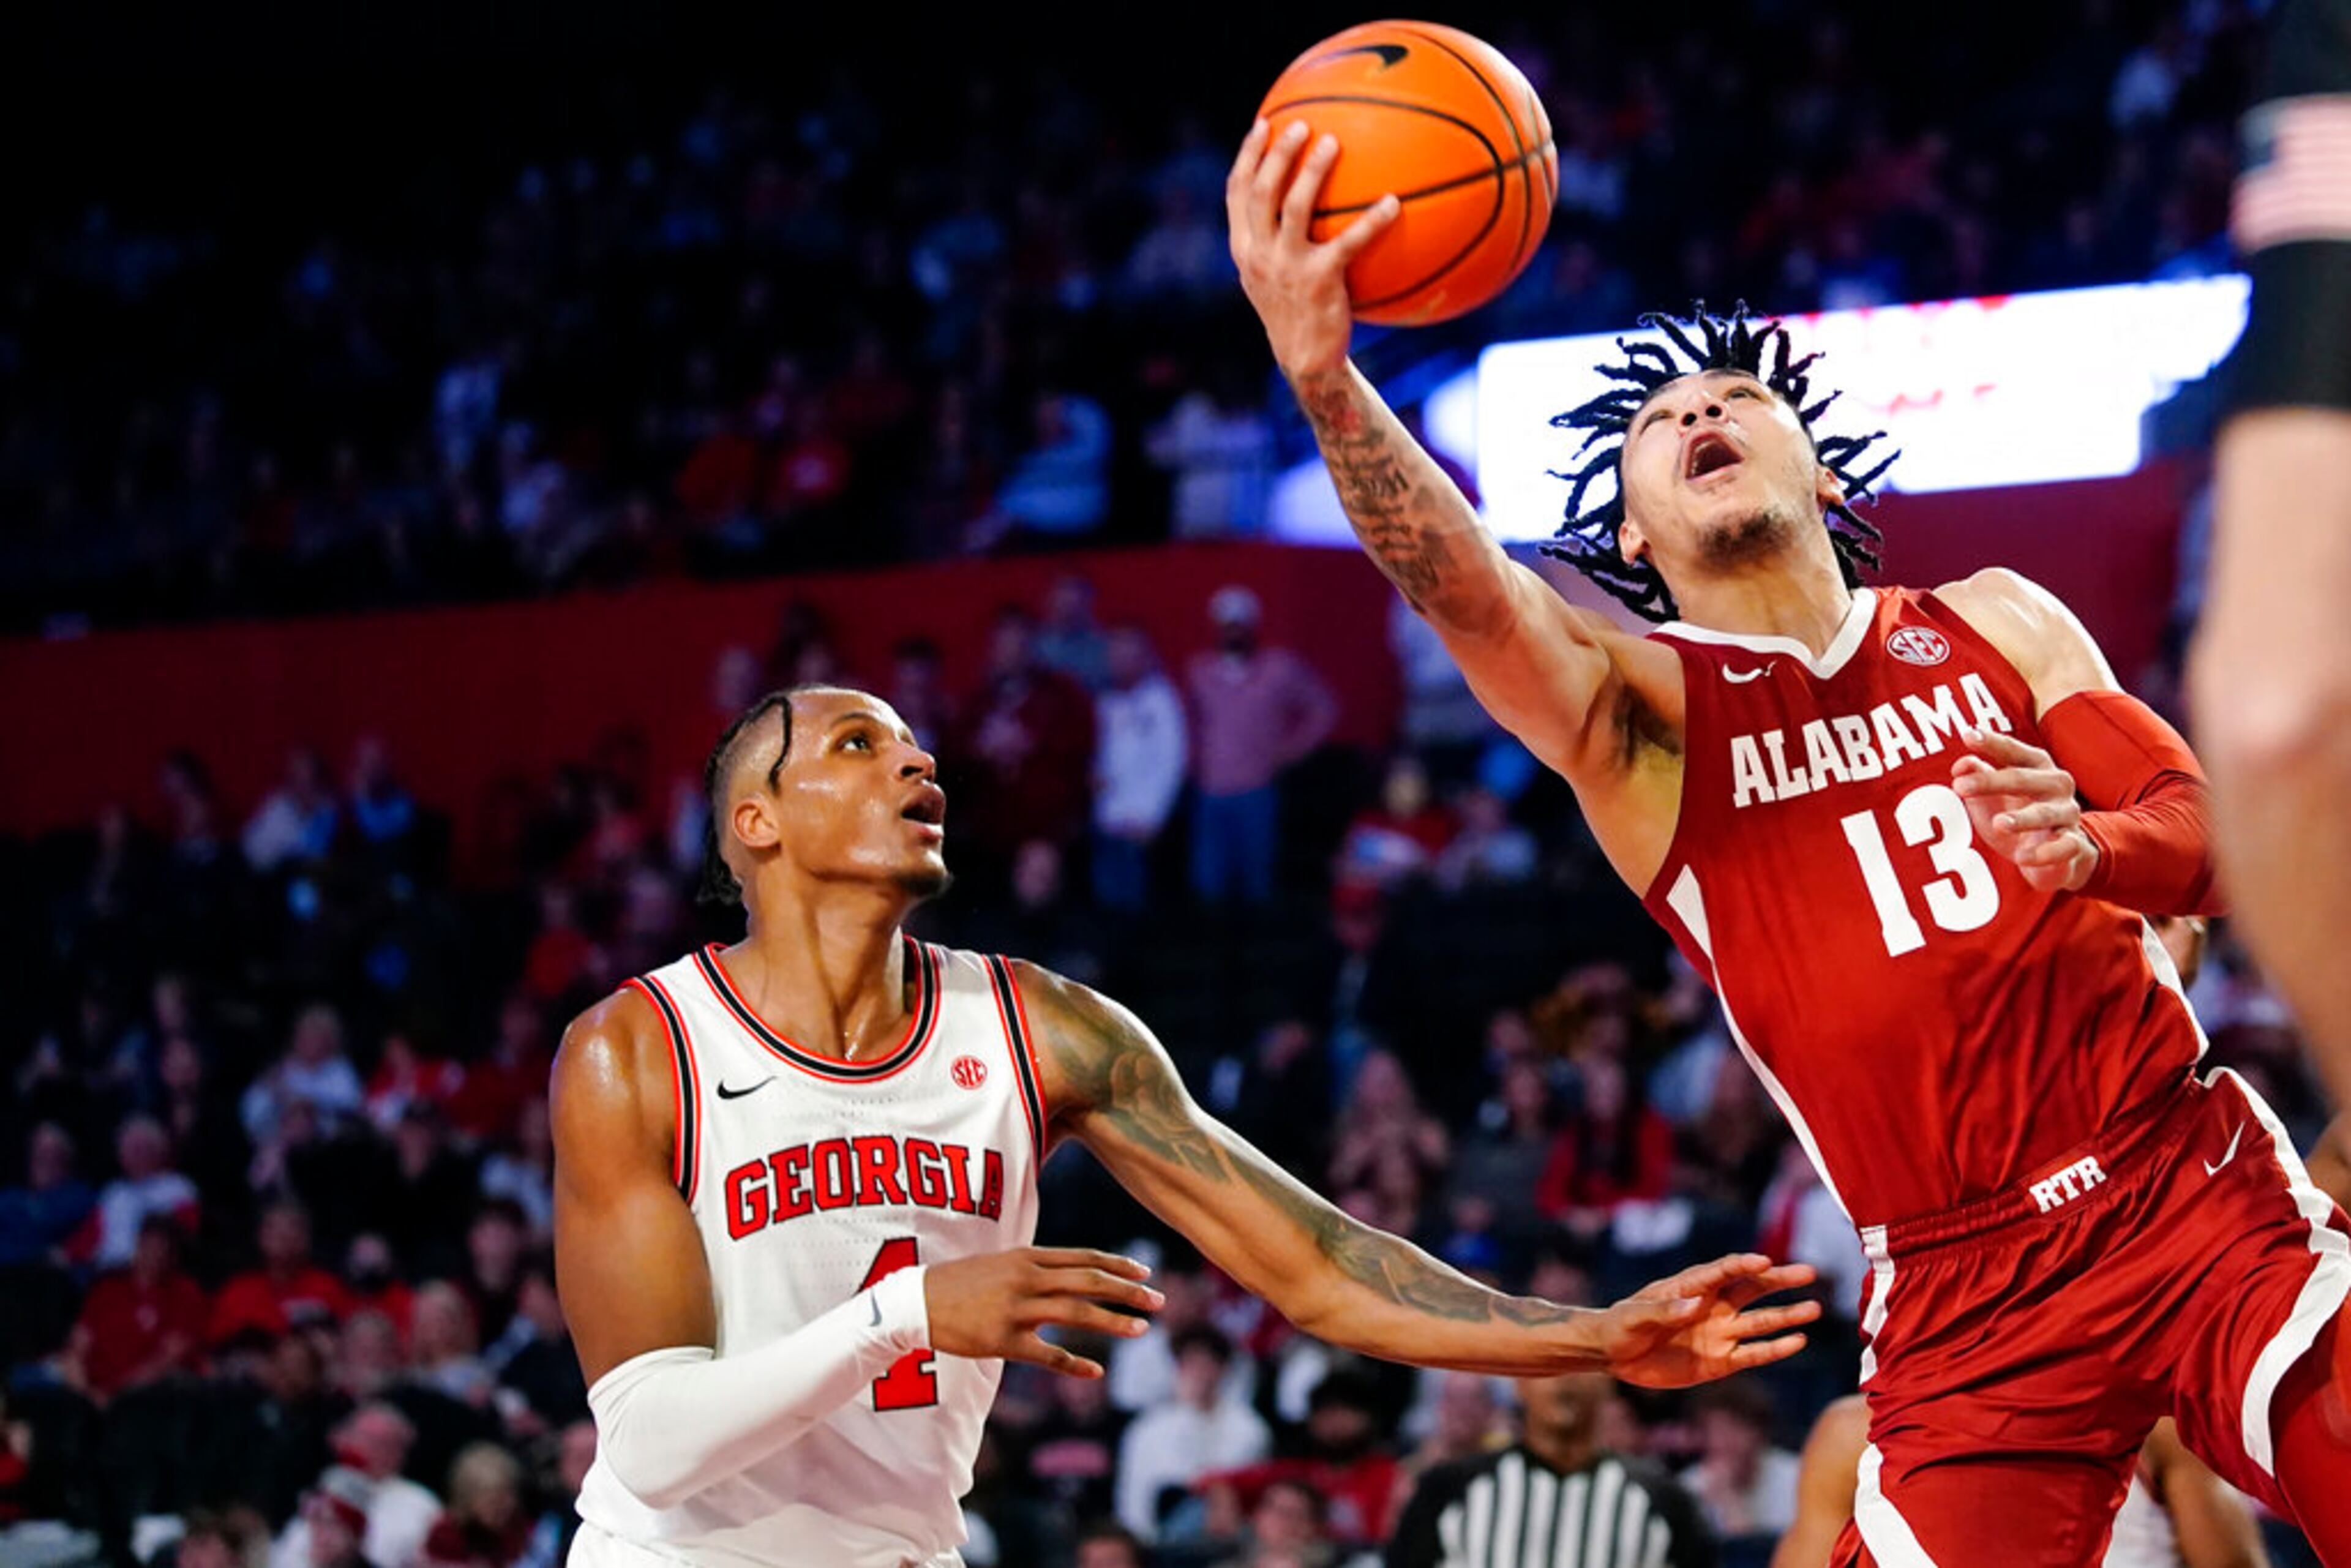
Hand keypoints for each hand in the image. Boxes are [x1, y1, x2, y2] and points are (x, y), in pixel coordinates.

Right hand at [923, 1246, 1162, 1378]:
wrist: (916, 1302)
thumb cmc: (960, 1283)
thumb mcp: (1000, 1263)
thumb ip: (1034, 1266)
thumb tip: (1067, 1270)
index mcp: (1027, 1257)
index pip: (1084, 1258)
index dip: (1117, 1265)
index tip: (1145, 1272)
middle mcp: (1027, 1279)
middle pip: (1089, 1281)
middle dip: (1128, 1291)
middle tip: (1159, 1300)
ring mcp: (1015, 1309)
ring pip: (1076, 1312)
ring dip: (1112, 1321)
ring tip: (1141, 1330)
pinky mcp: (1003, 1340)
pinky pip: (1046, 1353)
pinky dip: (1073, 1363)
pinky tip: (1095, 1372)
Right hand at [1226, 118, 1399, 380]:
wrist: (1306, 362)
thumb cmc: (1298, 313)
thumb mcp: (1274, 276)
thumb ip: (1278, 239)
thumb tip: (1301, 196)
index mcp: (1245, 249)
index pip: (1236, 193)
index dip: (1248, 155)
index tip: (1263, 123)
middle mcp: (1259, 255)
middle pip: (1261, 191)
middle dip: (1278, 153)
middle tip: (1301, 124)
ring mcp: (1286, 268)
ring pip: (1294, 208)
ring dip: (1312, 171)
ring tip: (1334, 142)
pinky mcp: (1319, 282)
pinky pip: (1349, 243)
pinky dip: (1372, 221)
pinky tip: (1394, 202)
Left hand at [1595, 1253, 1819, 1388]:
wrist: (1614, 1354)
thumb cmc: (1621, 1325)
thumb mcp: (1636, 1317)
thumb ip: (1664, 1310)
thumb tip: (1694, 1303)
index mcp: (1690, 1286)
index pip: (1722, 1271)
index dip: (1743, 1265)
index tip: (1764, 1261)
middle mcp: (1711, 1306)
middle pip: (1751, 1288)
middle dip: (1778, 1279)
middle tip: (1809, 1272)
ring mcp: (1718, 1333)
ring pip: (1760, 1321)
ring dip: (1786, 1315)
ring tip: (1814, 1308)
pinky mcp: (1719, 1361)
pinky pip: (1752, 1354)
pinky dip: (1774, 1348)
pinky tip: (1798, 1341)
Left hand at [1951, 727, 2099, 892]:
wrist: (2053, 854)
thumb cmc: (2017, 813)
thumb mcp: (1991, 795)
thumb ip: (1977, 776)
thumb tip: (1961, 766)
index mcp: (2036, 766)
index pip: (2012, 751)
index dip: (1991, 743)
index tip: (1967, 735)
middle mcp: (2056, 784)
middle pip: (2022, 779)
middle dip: (1990, 782)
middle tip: (1959, 787)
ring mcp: (2067, 813)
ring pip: (2043, 813)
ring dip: (2021, 819)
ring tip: (1999, 824)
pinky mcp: (2073, 843)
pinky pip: (2062, 847)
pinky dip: (2043, 853)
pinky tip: (2022, 857)